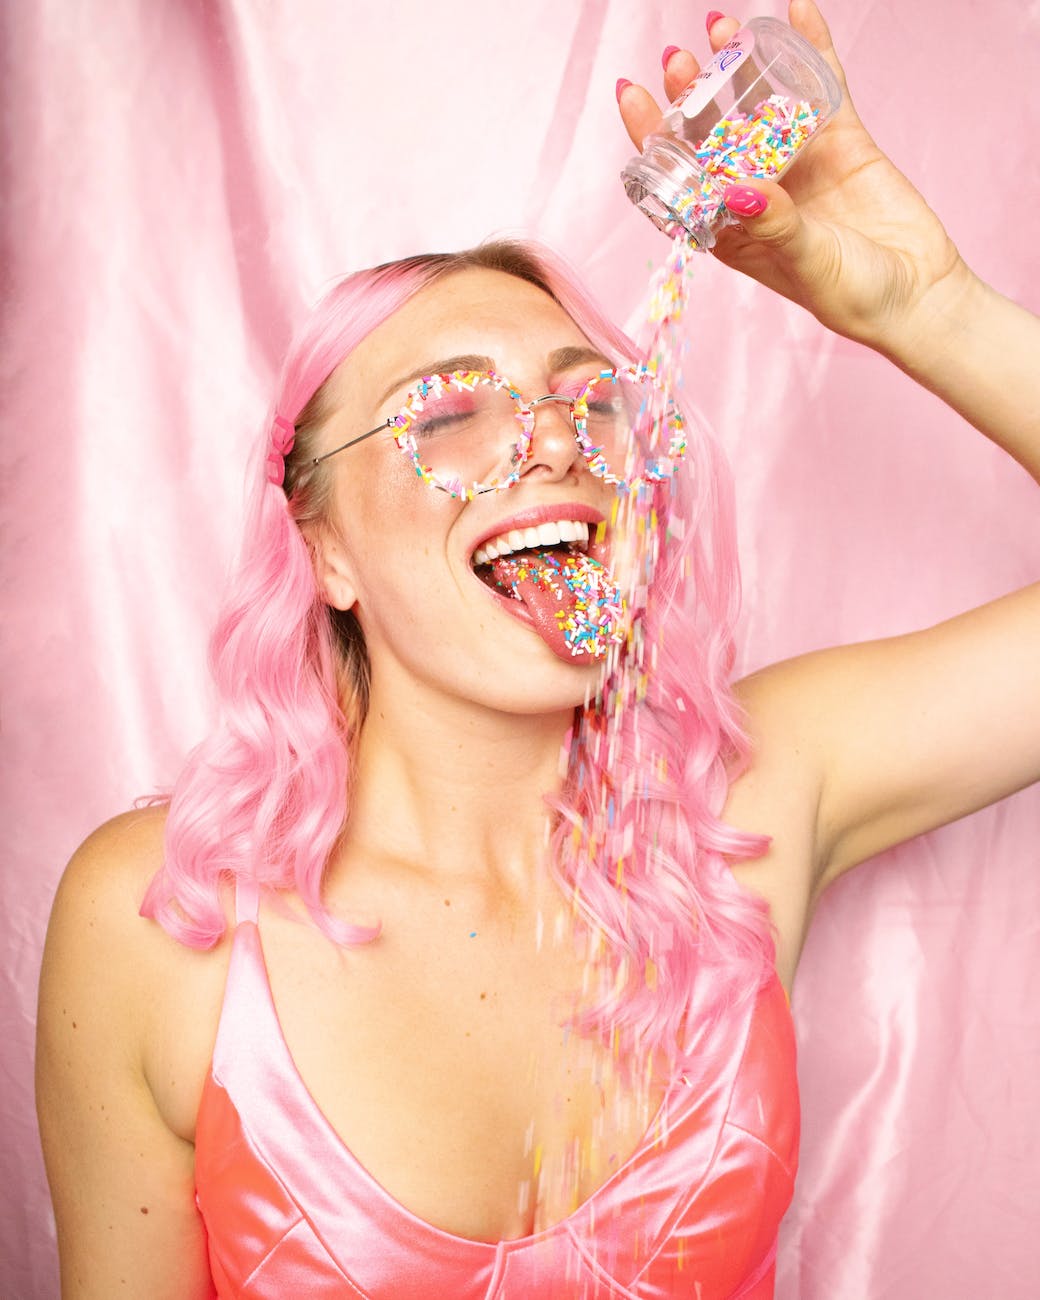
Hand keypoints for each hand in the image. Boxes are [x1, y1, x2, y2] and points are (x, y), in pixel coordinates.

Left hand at [617, 0, 970, 355]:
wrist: (916, 295)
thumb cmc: (853, 297)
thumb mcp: (807, 263)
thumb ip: (774, 226)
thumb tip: (738, 190)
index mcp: (732, 231)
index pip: (680, 178)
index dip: (652, 137)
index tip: (630, 91)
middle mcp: (757, 193)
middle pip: (714, 136)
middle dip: (691, 96)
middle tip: (679, 58)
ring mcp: (798, 162)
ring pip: (761, 105)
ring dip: (740, 66)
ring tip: (721, 27)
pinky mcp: (842, 141)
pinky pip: (821, 87)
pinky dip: (809, 47)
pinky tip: (796, 8)